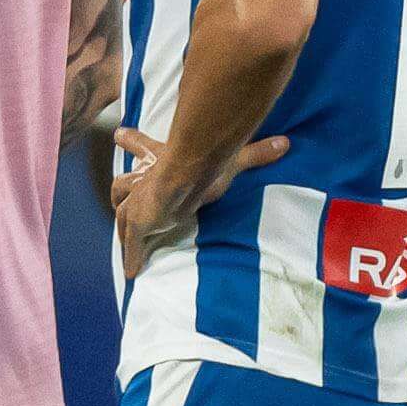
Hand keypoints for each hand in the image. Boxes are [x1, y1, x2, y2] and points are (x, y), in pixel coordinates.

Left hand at [109, 126, 287, 280]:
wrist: (188, 171)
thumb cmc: (206, 163)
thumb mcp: (233, 160)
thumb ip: (257, 153)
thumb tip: (286, 144)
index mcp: (162, 161)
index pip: (142, 147)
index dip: (132, 140)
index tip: (120, 133)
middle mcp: (146, 181)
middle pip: (123, 185)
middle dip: (124, 190)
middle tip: (124, 198)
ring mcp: (139, 203)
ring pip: (121, 210)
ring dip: (124, 224)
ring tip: (127, 238)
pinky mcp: (138, 222)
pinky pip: (132, 242)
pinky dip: (131, 256)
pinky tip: (133, 271)